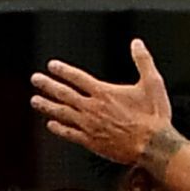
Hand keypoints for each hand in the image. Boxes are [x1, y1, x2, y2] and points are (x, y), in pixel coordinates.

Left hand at [31, 39, 172, 165]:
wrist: (154, 146)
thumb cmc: (154, 116)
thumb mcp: (153, 84)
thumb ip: (143, 62)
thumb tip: (137, 44)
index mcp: (104, 93)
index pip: (78, 77)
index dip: (63, 70)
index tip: (52, 66)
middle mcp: (93, 108)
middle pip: (64, 93)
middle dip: (48, 85)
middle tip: (35, 79)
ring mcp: (90, 125)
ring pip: (63, 113)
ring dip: (47, 106)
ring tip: (35, 101)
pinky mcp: (92, 141)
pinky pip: (70, 133)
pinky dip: (59, 128)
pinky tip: (51, 125)